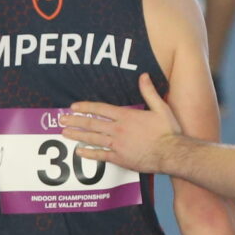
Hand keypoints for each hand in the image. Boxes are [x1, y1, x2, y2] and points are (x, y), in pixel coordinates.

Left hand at [64, 73, 183, 175]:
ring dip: (77, 135)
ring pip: (92, 139)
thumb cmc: (168, 131)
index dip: (85, 107)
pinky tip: (78, 152)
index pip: (100, 109)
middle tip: (61, 120)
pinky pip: (101, 155)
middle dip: (75, 121)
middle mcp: (118, 130)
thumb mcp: (160, 108)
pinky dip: (88, 153)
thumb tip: (143, 75)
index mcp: (126, 116)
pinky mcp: (120, 158)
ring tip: (64, 133)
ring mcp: (117, 145)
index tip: (73, 107)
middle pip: (92, 123)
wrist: (172, 153)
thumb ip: (149, 91)